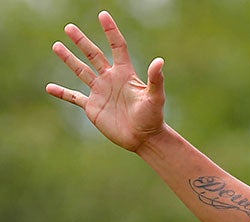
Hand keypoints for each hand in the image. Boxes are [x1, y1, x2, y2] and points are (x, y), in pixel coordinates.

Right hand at [46, 11, 165, 151]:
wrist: (144, 138)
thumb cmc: (153, 117)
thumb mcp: (155, 97)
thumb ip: (155, 79)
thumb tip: (159, 61)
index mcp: (125, 73)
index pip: (117, 46)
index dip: (110, 31)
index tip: (102, 15)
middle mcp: (111, 79)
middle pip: (94, 55)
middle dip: (82, 41)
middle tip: (69, 27)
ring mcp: (100, 92)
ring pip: (81, 71)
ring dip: (69, 59)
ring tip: (57, 45)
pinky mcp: (93, 106)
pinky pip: (74, 96)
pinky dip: (62, 93)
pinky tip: (49, 87)